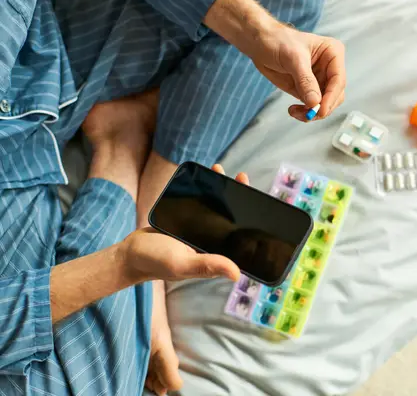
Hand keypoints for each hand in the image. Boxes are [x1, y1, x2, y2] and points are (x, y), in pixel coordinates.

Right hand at [123, 165, 248, 283]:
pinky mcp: (187, 223)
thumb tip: (236, 273)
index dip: (253, 221)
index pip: (241, 238)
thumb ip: (207, 265)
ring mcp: (199, 231)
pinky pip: (200, 206)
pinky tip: (205, 178)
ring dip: (221, 191)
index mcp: (217, 255)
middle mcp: (212, 243)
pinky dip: (204, 192)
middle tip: (241, 177)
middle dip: (239, 198)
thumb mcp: (182, 264)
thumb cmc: (155, 262)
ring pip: (216, 209)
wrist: (130, 253)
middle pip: (232, 219)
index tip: (259, 200)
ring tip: (220, 170)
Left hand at [251, 25, 345, 121]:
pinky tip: (293, 110)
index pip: (338, 80)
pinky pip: (312, 106)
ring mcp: (320, 80)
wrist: (261, 44)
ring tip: (296, 112)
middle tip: (308, 114)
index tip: (321, 110)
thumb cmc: (278, 41)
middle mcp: (329, 68)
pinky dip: (305, 112)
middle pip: (335, 95)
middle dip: (323, 107)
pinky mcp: (309, 90)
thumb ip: (305, 81)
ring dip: (312, 113)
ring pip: (325, 104)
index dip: (331, 97)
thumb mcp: (293, 59)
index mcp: (333, 53)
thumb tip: (315, 102)